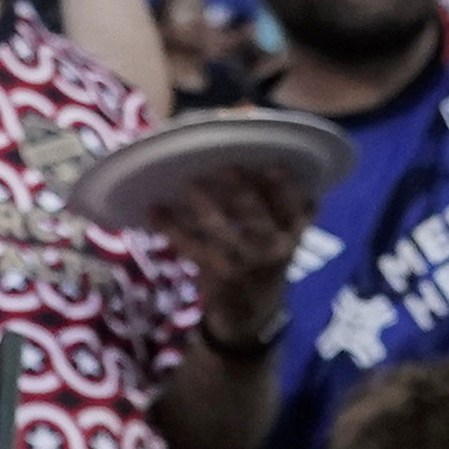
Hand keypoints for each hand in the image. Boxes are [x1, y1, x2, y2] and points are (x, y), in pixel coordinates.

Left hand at [149, 153, 310, 347]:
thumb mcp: (283, 231)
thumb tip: (249, 135)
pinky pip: (190, 247)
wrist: (252, 312)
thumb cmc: (265, 255)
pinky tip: (154, 209)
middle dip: (240, 192)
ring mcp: (243, 262)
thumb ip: (275, 199)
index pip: (294, 206)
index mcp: (293, 230)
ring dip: (204, 207)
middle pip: (256, 217)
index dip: (282, 186)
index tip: (271, 163)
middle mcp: (273, 247)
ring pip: (221, 231)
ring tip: (188, 184)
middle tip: (224, 167)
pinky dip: (170, 227)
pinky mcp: (216, 274)